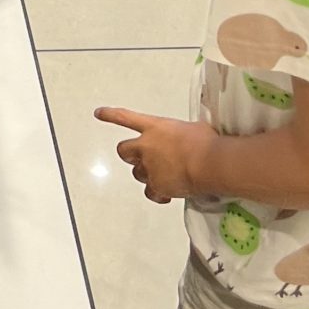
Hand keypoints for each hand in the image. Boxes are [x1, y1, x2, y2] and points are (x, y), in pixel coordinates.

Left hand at [94, 107, 218, 203]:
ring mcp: (149, 167)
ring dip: (147, 174)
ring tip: (166, 176)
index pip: (126, 118)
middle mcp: (146, 146)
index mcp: (155, 127)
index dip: (111, 115)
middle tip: (139, 158)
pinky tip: (168, 195)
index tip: (98, 113)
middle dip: (129, 155)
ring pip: (137, 173)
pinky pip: (151, 193)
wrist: (210, 163)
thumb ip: (180, 134)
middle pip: (124, 150)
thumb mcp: (192, 128)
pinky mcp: (156, 186)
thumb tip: (187, 139)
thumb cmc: (206, 142)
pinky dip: (158, 194)